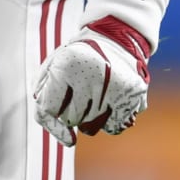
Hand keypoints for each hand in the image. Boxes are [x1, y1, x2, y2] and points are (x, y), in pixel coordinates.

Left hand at [31, 15, 151, 145]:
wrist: (114, 38)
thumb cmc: (77, 58)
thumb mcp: (53, 68)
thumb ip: (46, 102)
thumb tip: (69, 142)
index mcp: (66, 64)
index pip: (49, 110)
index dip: (50, 116)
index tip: (58, 113)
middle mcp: (93, 74)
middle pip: (73, 119)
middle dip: (72, 110)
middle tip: (79, 90)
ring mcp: (115, 84)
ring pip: (94, 126)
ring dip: (90, 116)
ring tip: (94, 92)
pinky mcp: (134, 93)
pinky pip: (115, 127)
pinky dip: (110, 120)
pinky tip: (109, 100)